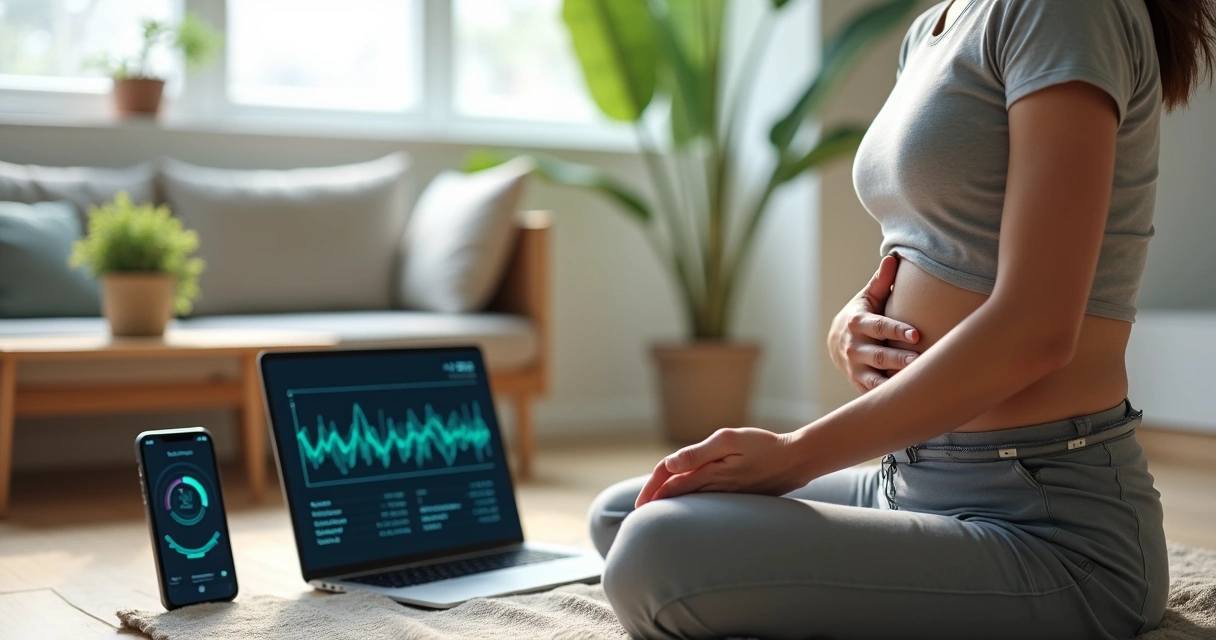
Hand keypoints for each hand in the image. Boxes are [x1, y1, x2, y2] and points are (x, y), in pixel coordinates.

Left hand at [634, 428, 809, 507]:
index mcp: (708, 473)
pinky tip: (689, 503)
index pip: (671, 484)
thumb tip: (672, 464)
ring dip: (673, 505)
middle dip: (657, 503)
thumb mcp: (729, 440)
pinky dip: (692, 502)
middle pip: (678, 495)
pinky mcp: (735, 494)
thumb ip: (698, 453)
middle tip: (639, 514)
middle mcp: (714, 486)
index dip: (652, 490)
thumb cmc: (762, 445)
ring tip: (657, 511)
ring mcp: (726, 492)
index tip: (639, 504)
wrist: (795, 460)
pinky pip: (707, 499)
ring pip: (692, 500)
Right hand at [828, 255, 920, 392]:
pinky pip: (873, 393)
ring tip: (914, 383)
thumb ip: (881, 282)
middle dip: (898, 359)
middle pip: (877, 355)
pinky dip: (887, 397)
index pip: (879, 326)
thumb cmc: (861, 317)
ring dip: (893, 382)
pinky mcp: (859, 384)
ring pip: (875, 379)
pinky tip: (906, 399)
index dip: (897, 330)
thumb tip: (892, 258)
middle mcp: (854, 347)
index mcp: (857, 323)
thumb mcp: (867, 298)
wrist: (836, 343)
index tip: (916, 334)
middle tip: (919, 361)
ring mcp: (855, 368)